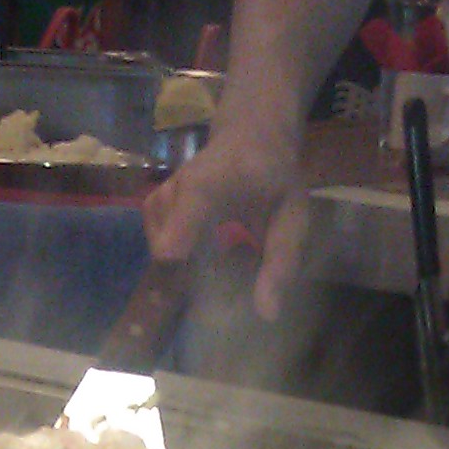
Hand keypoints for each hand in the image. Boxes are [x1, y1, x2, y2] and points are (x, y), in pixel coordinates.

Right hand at [144, 116, 312, 321]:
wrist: (250, 134)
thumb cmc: (275, 177)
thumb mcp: (292, 215)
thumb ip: (280, 261)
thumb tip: (267, 314)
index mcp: (223, 174)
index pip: (196, 194)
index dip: (181, 224)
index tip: (169, 255)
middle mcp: (185, 179)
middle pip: (167, 225)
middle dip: (178, 267)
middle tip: (200, 301)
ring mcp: (166, 190)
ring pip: (158, 238)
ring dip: (176, 266)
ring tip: (201, 280)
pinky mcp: (155, 203)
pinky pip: (155, 237)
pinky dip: (170, 257)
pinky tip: (192, 264)